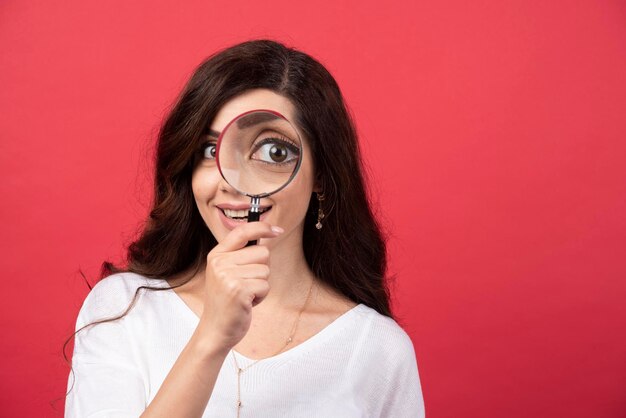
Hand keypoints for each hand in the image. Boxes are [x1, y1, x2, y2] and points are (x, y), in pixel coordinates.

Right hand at [198, 221, 283, 351]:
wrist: (215, 329)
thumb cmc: (227, 301)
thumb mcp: (226, 272)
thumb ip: (240, 254)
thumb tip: (268, 233)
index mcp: (216, 255)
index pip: (242, 231)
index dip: (262, 227)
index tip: (277, 230)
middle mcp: (220, 263)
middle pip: (262, 252)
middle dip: (262, 269)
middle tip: (246, 284)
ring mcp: (227, 276)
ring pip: (266, 270)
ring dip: (261, 285)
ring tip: (245, 295)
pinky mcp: (238, 290)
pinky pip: (265, 285)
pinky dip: (261, 296)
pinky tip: (247, 303)